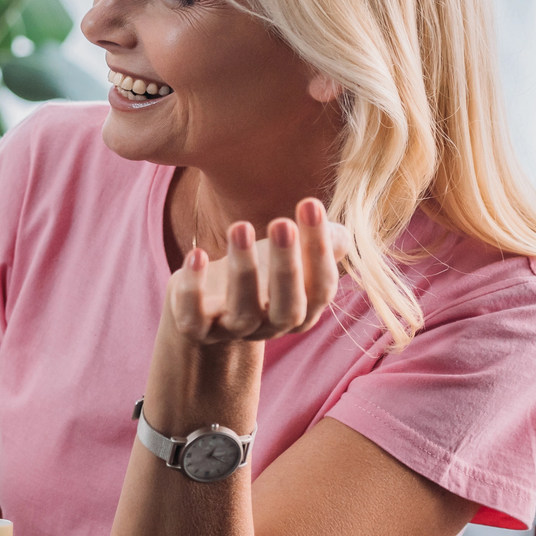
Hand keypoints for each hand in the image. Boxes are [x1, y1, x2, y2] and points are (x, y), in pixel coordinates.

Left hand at [166, 198, 345, 344]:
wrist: (209, 305)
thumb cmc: (260, 272)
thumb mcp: (292, 256)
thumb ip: (321, 244)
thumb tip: (342, 233)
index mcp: (303, 310)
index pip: (320, 287)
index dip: (318, 249)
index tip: (310, 204)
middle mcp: (272, 326)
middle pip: (287, 306)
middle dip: (286, 265)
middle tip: (282, 223)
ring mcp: (233, 331)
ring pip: (242, 309)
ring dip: (243, 269)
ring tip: (240, 226)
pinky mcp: (197, 330)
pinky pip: (194, 319)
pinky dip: (193, 290)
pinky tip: (196, 254)